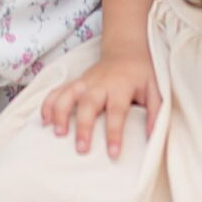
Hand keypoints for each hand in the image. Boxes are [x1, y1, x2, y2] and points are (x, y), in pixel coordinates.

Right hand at [42, 50, 161, 156]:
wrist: (127, 48)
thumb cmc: (143, 72)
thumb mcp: (157, 88)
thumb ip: (156, 111)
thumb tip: (152, 136)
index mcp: (121, 85)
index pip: (117, 110)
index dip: (115, 132)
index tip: (113, 154)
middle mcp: (100, 83)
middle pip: (88, 103)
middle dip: (83, 126)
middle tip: (81, 149)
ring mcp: (85, 81)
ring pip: (68, 94)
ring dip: (61, 113)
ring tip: (58, 133)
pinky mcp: (76, 82)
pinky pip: (58, 90)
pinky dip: (49, 103)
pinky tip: (45, 120)